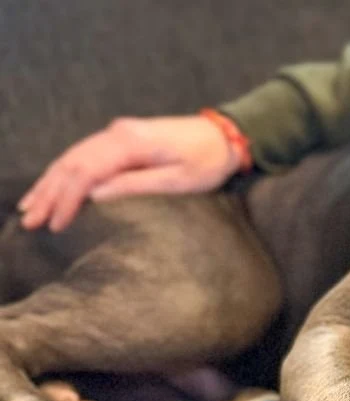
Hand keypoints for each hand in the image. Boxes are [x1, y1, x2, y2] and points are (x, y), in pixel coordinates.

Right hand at [18, 115, 242, 232]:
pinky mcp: (122, 138)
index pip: (86, 172)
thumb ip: (135, 185)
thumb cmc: (208, 162)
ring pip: (72, 157)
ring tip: (30, 207)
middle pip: (71, 163)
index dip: (66, 200)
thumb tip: (95, 195)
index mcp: (131, 143)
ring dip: (51, 183)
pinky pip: (85, 155)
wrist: (225, 136)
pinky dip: (65, 172)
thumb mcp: (178, 180)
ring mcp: (118, 133)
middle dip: (49, 193)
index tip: (54, 224)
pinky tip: (53, 185)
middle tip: (30, 222)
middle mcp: (117, 133)